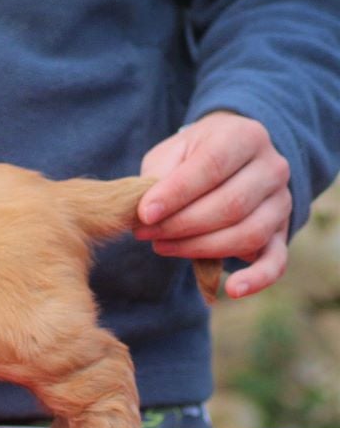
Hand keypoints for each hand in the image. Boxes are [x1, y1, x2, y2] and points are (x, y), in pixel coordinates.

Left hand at [134, 111, 291, 298]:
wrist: (228, 156)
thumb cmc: (192, 155)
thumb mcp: (172, 152)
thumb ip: (162, 175)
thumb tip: (147, 211)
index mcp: (244, 137)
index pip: (211, 167)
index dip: (176, 194)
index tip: (144, 213)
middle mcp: (272, 168)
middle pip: (230, 205)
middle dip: (181, 224)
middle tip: (144, 232)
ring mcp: (281, 202)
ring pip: (247, 234)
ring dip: (199, 247)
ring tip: (161, 246)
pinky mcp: (282, 232)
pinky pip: (276, 261)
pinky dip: (256, 279)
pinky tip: (231, 290)